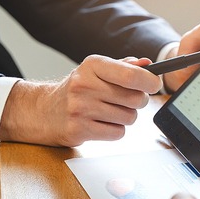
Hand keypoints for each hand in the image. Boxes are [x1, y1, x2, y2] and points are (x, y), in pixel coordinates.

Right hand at [0, 55, 161, 145]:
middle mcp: (85, 85)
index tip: (154, 84)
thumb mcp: (96, 71)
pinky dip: (115, 130)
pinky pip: (117, 133)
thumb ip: (123, 67)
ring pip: (129, 118)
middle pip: (135, 99)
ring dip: (126, 117)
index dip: (149, 81)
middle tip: (127, 100)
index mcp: (92, 65)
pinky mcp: (79, 130)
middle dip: (137, 101)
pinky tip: (102, 123)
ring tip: (110, 111)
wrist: (44, 111)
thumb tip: (148, 65)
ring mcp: (81, 109)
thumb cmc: (77, 89)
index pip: (131, 75)